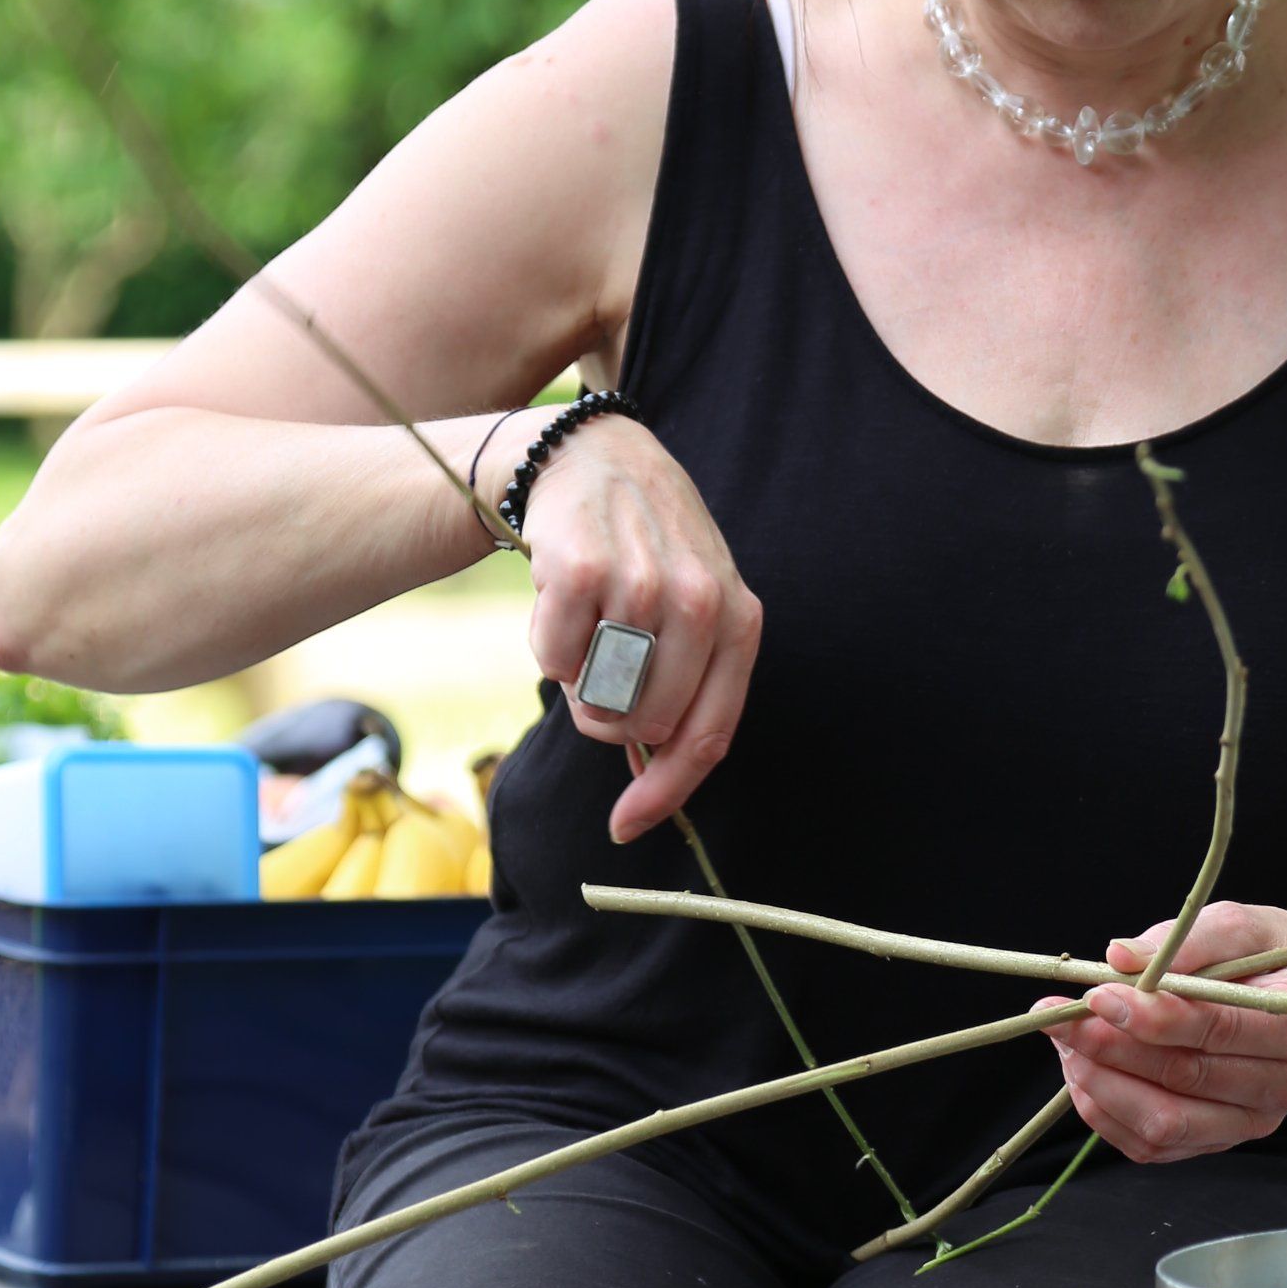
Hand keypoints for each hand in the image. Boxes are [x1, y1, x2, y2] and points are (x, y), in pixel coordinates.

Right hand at [523, 420, 761, 841]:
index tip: (627, 827)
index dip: (666, 794)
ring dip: (576, 679)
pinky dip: (546, 644)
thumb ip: (684, 691)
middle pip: (644, 727)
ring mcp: (644, 583)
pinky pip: (552, 659)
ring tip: (588, 625)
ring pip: (596, 698)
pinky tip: (561, 600)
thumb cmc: (645, 552)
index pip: (708, 734)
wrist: (595, 460)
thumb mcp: (691, 609)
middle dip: (612, 721)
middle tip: (601, 675)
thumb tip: (649, 790)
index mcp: (739, 621)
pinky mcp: (583, 568)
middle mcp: (700, 601)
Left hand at [1036, 899, 1286, 1165]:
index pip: (1216, 1030)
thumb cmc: (1268, 953)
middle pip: (1184, 1079)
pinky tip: (1084, 1072)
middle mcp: (1286, 1088)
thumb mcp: (1238, 925)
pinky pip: (1153, 1145)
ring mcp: (1252, 1123)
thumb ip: (1184, 940)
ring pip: (1164, 1123)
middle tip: (1058, 1017)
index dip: (1151, 1017)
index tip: (1097, 995)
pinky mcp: (1218, 1141)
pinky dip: (1107, 1112)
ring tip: (1066, 1043)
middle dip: (1110, 1048)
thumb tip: (1118, 956)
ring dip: (1102, 1085)